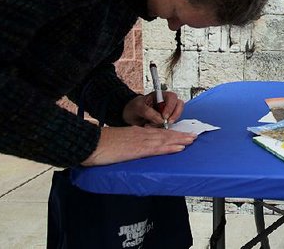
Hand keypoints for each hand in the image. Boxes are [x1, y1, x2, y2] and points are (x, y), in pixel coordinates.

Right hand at [81, 126, 196, 165]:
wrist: (89, 143)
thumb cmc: (99, 144)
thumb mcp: (116, 142)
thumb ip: (126, 144)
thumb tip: (130, 149)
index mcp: (135, 132)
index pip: (157, 132)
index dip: (171, 134)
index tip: (181, 135)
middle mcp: (140, 134)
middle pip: (164, 134)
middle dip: (180, 135)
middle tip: (194, 136)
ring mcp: (140, 141)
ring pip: (164, 139)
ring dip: (180, 140)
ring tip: (192, 140)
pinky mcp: (137, 149)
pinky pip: (157, 148)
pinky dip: (170, 147)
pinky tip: (179, 148)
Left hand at [123, 92, 184, 127]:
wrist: (129, 115)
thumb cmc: (133, 107)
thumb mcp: (138, 108)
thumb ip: (149, 112)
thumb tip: (161, 119)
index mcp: (160, 95)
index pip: (172, 97)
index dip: (171, 106)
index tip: (164, 116)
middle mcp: (166, 103)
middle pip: (179, 106)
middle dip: (174, 115)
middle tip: (167, 123)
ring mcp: (167, 111)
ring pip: (175, 116)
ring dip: (167, 123)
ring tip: (153, 125)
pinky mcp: (165, 120)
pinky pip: (170, 124)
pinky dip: (163, 128)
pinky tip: (152, 127)